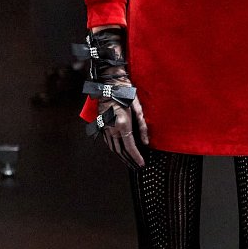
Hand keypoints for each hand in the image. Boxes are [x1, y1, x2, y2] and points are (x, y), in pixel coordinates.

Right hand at [83, 27, 148, 168]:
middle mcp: (111, 127)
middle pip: (120, 150)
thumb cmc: (126, 92)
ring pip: (112, 147)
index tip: (142, 164)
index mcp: (122, 124)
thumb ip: (143, 127)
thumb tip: (146, 142)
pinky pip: (108, 141)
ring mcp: (105, 126)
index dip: (136, 157)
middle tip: (137, 166)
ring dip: (121, 156)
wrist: (109, 82)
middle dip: (129, 160)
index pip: (130, 146)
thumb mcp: (138, 108)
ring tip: (130, 161)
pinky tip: (120, 151)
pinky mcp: (101, 124)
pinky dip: (115, 148)